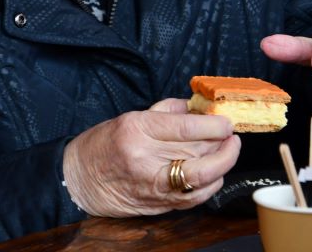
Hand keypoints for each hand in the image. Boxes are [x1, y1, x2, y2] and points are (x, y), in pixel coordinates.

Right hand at [62, 99, 239, 216]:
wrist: (79, 180)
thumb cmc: (102, 145)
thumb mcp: (129, 117)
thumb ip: (165, 112)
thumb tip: (195, 108)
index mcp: (137, 130)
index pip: (186, 128)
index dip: (213, 125)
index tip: (226, 122)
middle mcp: (146, 158)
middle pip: (199, 151)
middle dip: (223, 143)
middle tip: (232, 136)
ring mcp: (153, 184)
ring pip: (203, 177)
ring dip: (223, 164)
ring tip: (229, 151)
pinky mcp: (158, 203)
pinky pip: (194, 197)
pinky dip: (211, 184)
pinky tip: (215, 173)